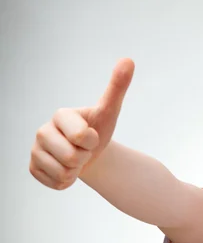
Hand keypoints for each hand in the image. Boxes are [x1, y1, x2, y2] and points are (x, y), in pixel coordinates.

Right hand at [29, 58, 134, 189]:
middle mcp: (42, 131)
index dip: (93, 140)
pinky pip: (56, 183)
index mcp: (60, 115)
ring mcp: (35, 151)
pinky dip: (67, 181)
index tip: (91, 134)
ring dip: (77, 170)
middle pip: (72, 157)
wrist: (90, 152)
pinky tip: (67, 169)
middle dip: (85, 157)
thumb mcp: (110, 110)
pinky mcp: (33, 169)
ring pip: (63, 172)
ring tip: (76, 158)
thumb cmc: (100, 128)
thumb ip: (118, 86)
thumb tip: (129, 59)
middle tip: (84, 149)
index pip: (82, 137)